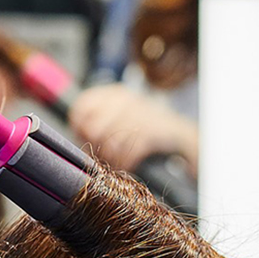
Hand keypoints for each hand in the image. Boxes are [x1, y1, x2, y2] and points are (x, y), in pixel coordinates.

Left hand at [68, 85, 198, 174]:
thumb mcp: (122, 116)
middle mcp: (126, 100)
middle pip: (92, 128)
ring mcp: (138, 115)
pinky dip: (126, 164)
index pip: (82, 106)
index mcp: (116, 93)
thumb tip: (77, 132)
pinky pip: (126, 155)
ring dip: (112, 158)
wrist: (182, 137)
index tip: (85, 137)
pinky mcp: (150, 133)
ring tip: (118, 160)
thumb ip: (98, 120)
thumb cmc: (148, 131)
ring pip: (108, 144)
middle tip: (105, 153)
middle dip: (96, 147)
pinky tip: (129, 164)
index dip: (79, 127)